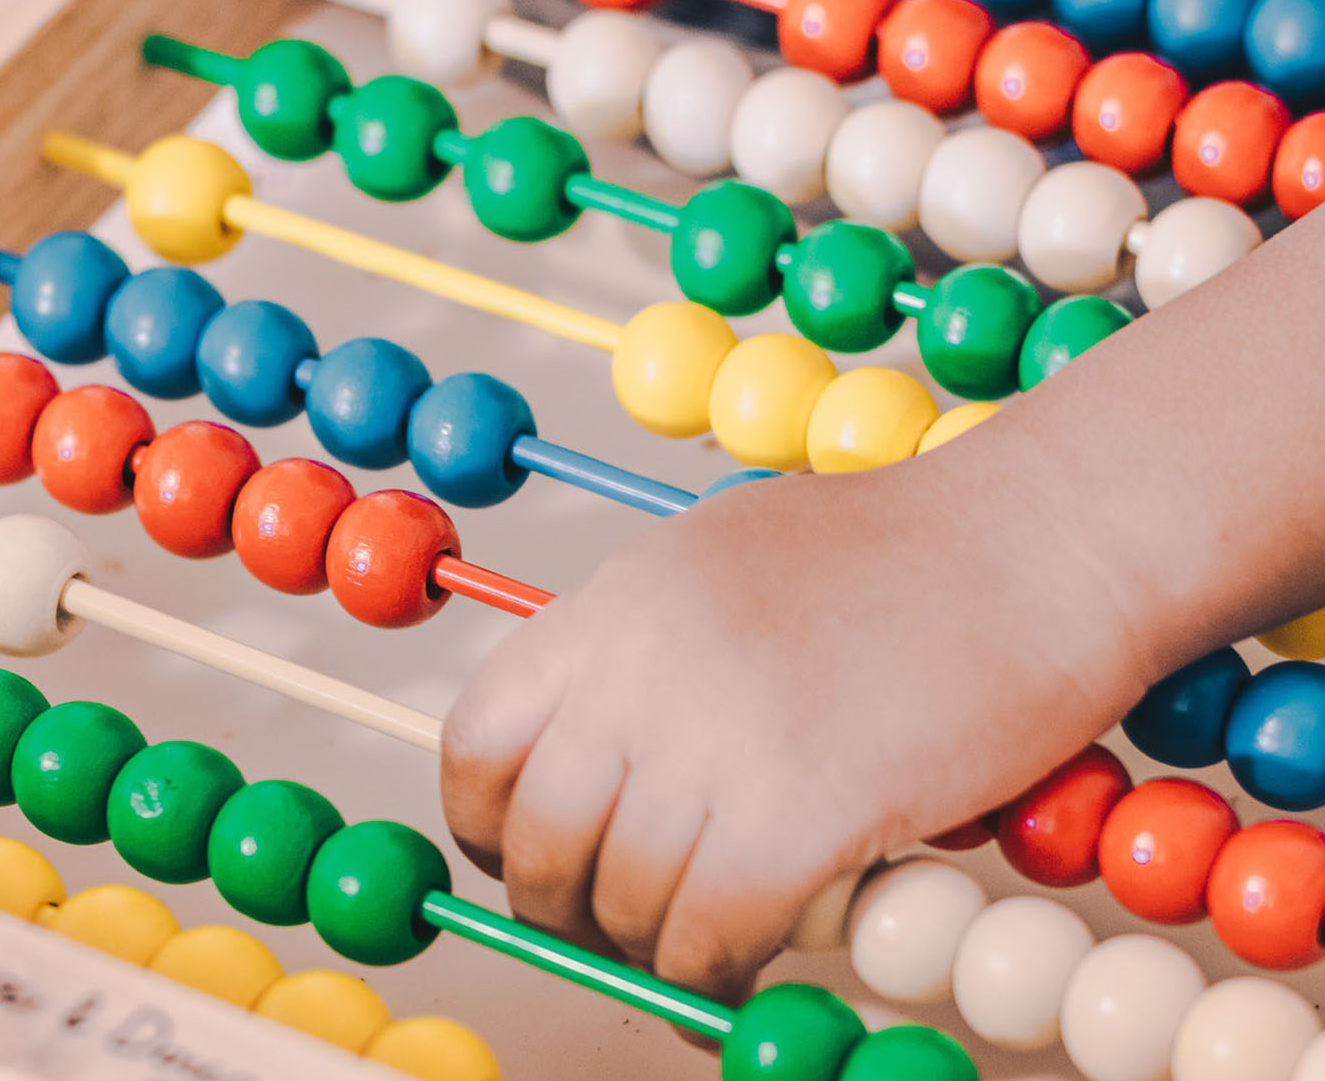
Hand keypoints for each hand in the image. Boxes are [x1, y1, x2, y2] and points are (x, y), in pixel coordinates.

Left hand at [440, 422, 1152, 1005]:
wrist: (1034, 540)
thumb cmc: (899, 551)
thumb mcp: (720, 562)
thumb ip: (644, 655)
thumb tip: (598, 777)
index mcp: (611, 602)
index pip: (478, 741)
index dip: (490, 824)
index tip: (527, 856)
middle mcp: (638, 667)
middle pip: (541, 841)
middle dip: (565, 908)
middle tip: (612, 927)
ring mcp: (712, 740)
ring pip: (623, 905)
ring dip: (652, 945)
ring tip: (698, 942)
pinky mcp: (797, 813)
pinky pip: (706, 939)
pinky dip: (713, 971)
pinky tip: (746, 963)